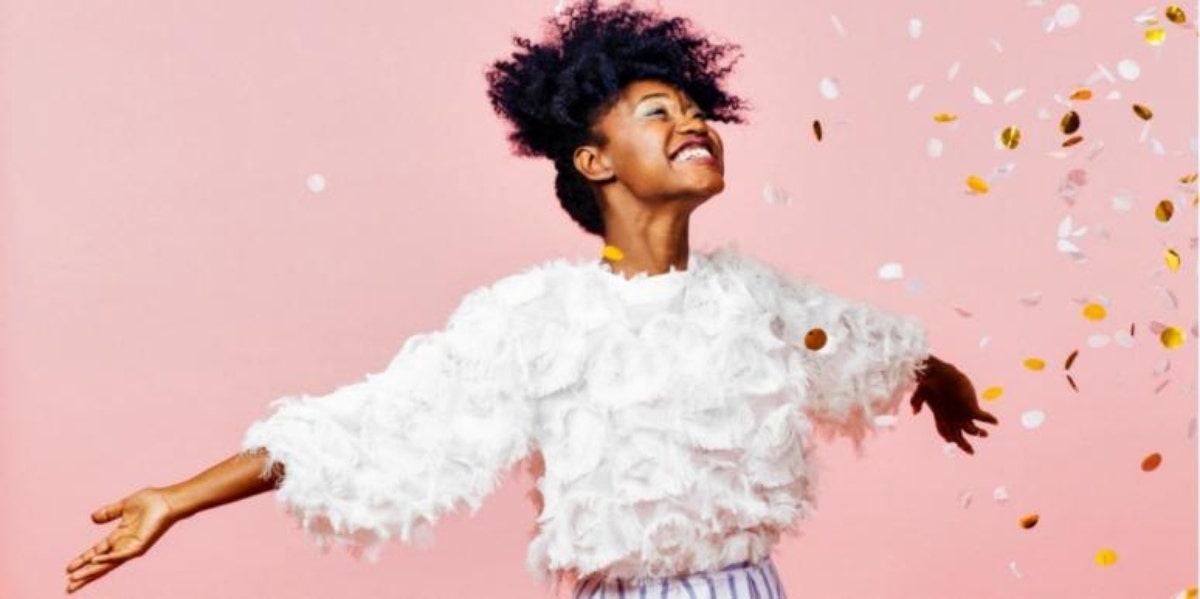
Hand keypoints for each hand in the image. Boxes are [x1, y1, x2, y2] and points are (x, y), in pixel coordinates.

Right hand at [64, 487, 179, 593]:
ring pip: (107, 563)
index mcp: (119, 536)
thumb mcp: (123, 506)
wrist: (167, 499)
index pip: (97, 552)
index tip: (68, 569)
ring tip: (75, 580)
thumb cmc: (151, 502)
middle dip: (84, 574)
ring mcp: (131, 547)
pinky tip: (94, 562)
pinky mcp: (139, 545)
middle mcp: (124, 545)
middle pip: (100, 564)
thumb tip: (93, 518)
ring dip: (90, 571)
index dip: (83, 561)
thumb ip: (109, 512)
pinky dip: (107, 559)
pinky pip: (120, 554)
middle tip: (69, 587)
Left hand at [911, 356, 998, 454]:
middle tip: (971, 453)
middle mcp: (951, 419)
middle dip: (964, 446)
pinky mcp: (970, 409)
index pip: (944, 432)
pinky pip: (982, 418)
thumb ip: (916, 402)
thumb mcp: (921, 392)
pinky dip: (989, 420)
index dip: (950, 439)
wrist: (940, 375)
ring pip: (971, 431)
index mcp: (939, 415)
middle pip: (957, 438)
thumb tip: (914, 412)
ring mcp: (961, 415)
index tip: (954, 442)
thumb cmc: (930, 382)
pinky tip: (996, 422)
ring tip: (985, 434)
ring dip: (979, 433)